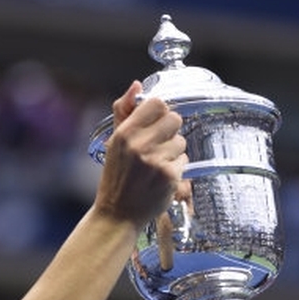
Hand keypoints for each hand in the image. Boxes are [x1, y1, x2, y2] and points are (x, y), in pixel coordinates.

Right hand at [94, 81, 188, 227]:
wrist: (117, 214)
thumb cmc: (116, 177)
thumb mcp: (114, 143)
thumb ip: (125, 112)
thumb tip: (136, 85)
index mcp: (125, 132)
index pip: (157, 103)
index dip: (159, 113)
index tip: (154, 124)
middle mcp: (139, 144)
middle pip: (175, 119)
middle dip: (170, 131)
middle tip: (158, 145)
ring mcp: (155, 160)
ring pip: (181, 141)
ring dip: (174, 151)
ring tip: (157, 164)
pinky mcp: (169, 176)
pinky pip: (184, 160)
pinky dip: (176, 168)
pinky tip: (161, 177)